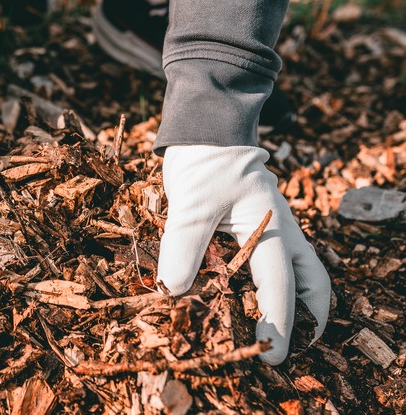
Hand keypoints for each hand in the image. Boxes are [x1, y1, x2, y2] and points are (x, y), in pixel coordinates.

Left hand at [157, 145, 330, 363]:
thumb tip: (174, 292)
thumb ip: (183, 248)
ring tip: (282, 333)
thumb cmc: (203, 164)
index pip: (280, 284)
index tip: (273, 355)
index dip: (278, 322)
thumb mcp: (190, 206)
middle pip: (312, 281)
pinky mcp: (256, 227)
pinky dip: (272, 285)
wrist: (205, 131)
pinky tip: (250, 300)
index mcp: (272, 228)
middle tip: (291, 350)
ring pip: (300, 272)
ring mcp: (272, 228)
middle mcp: (281, 231)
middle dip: (308, 318)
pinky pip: (274, 262)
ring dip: (297, 303)